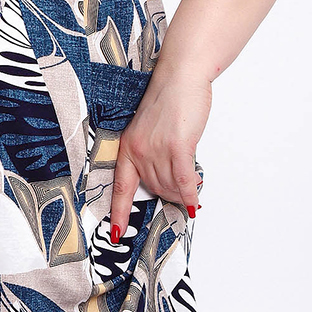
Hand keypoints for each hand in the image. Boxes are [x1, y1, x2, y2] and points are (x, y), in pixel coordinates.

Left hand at [109, 64, 211, 240]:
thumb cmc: (167, 100)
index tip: (116, 234)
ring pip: (170, 186)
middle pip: (154, 189)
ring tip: (192, 187)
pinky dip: (190, 194)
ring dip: (183, 192)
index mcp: (127, 147)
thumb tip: (167, 180)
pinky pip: (183, 180)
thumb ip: (152, 153)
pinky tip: (195, 202)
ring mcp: (157, 150)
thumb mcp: (149, 130)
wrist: (179, 77)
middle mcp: (138, 151)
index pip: (120, 188)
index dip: (118, 213)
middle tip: (182, 193)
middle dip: (169, 195)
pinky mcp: (177, 147)